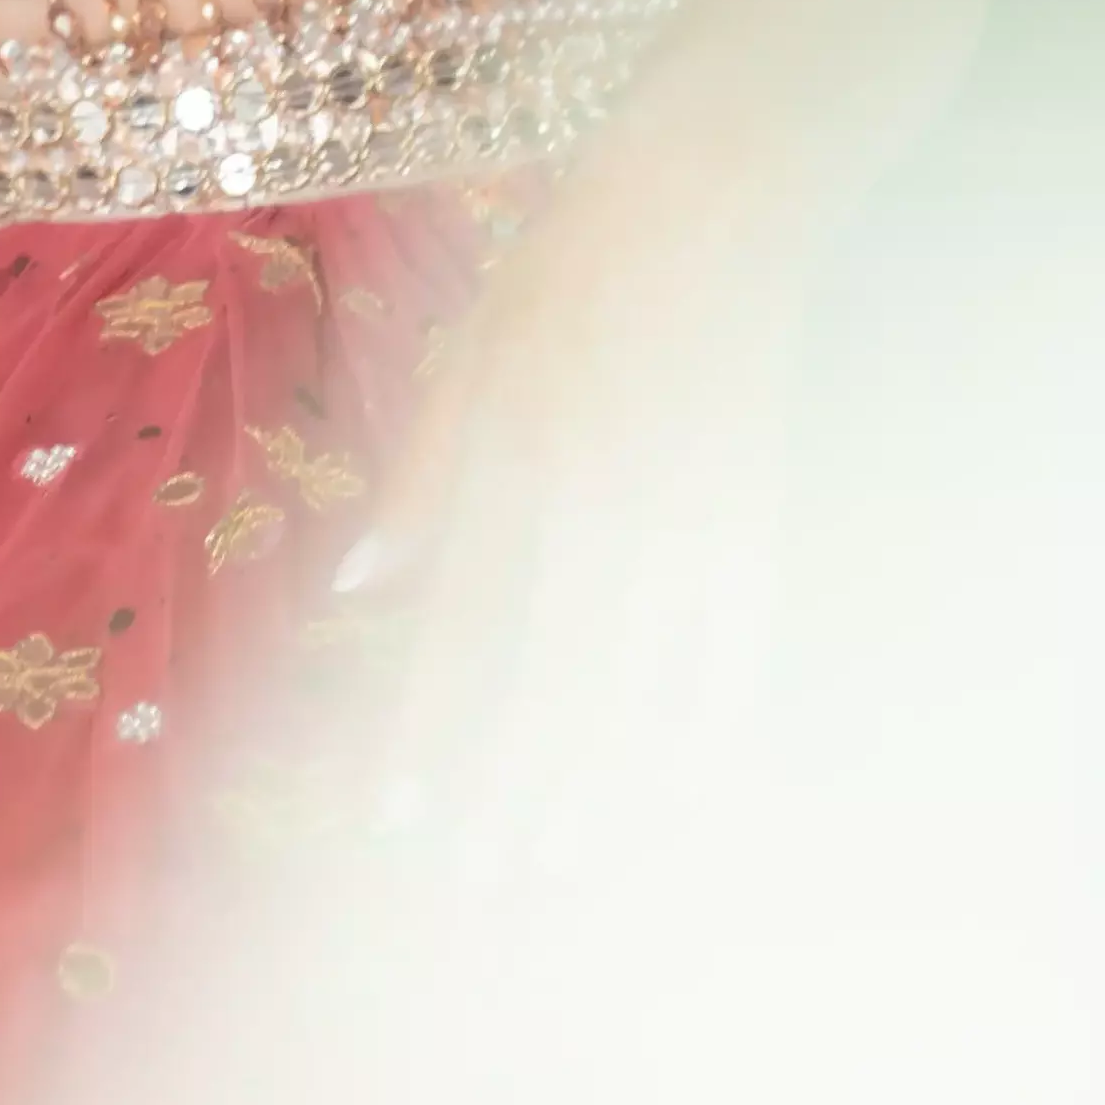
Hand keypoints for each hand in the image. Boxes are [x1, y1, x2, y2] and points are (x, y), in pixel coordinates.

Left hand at [359, 134, 805, 853]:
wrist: (706, 216)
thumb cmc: (564, 282)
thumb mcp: (464, 364)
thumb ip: (417, 487)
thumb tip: (352, 589)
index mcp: (509, 476)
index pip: (457, 640)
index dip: (425, 739)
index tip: (396, 824)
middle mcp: (594, 520)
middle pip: (545, 692)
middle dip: (505, 797)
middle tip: (473, 888)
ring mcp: (684, 534)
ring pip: (637, 698)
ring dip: (596, 793)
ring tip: (557, 873)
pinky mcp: (752, 532)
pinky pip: (728, 665)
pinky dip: (700, 742)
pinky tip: (677, 802)